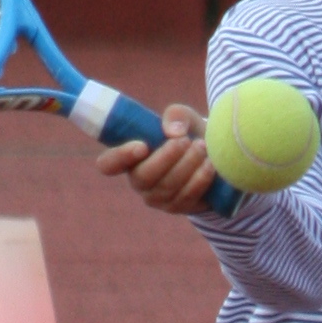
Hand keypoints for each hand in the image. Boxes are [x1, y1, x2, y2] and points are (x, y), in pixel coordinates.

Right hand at [98, 103, 221, 213]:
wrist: (213, 155)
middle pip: (143, 177)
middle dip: (167, 158)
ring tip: (203, 147)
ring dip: (187, 166)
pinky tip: (210, 165)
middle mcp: (139, 181)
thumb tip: (173, 131)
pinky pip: (186, 197)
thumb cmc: (187, 133)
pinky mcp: (178, 207)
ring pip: (167, 187)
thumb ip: (176, 115)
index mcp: (129, 158)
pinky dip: (200, 179)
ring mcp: (157, 198)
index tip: (142, 145)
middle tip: (186, 141)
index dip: (120, 157)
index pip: (109, 164)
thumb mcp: (183, 118)